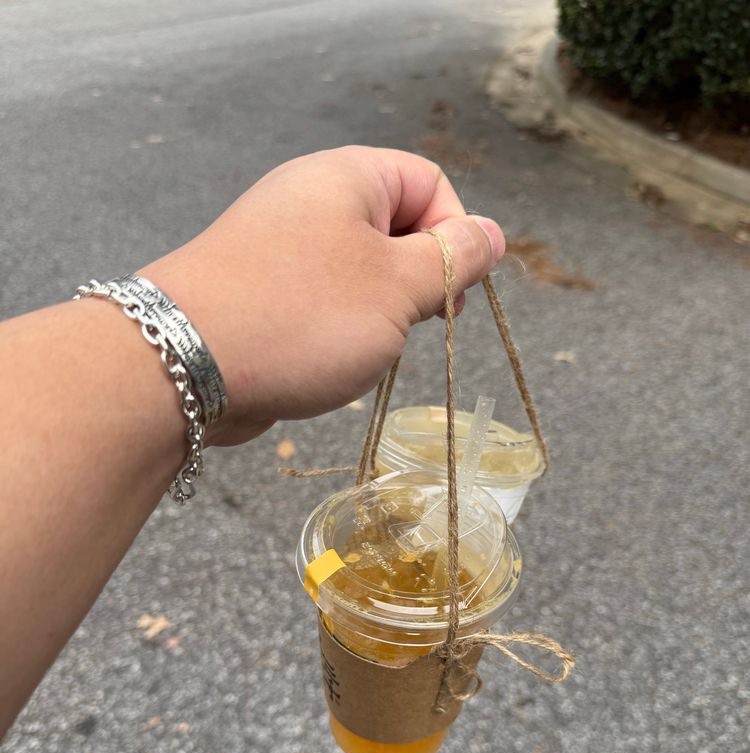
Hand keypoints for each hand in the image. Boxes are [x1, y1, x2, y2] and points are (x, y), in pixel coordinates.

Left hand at [142, 145, 504, 444]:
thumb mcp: (398, 288)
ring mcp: (278, 246)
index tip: (451, 295)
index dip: (454, 235)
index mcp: (348, 177)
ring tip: (362, 349)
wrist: (183, 364)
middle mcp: (310, 200)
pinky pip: (318, 300)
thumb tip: (491, 234)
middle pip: (394, 226)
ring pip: (357, 271)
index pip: (430, 182)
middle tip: (414, 326)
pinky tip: (324, 362)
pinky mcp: (257, 291)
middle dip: (416, 280)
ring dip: (378, 314)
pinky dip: (335, 330)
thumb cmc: (303, 317)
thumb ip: (452, 259)